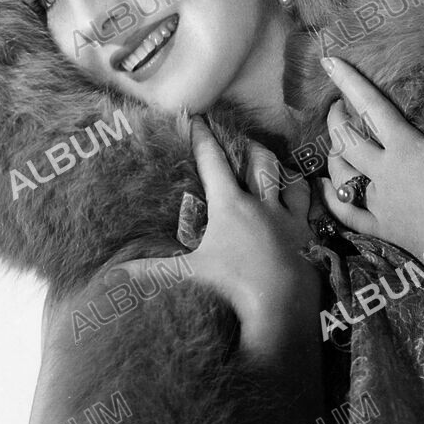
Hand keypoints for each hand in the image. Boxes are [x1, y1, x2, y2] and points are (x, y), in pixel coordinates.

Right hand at [114, 117, 321, 363]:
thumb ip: (152, 271)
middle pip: (258, 162)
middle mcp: (261, 203)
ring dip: (281, 170)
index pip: (212, 162)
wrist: (282, 306)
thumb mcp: (190, 274)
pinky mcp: (308, 235)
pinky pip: (310, 207)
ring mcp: (288, 218)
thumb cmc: (233, 286)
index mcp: (230, 205)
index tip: (195, 117)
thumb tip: (113, 272)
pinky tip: (304, 199)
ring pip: (288, 180)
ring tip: (275, 168)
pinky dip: (306, 197)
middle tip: (241, 140)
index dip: (202, 137)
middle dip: (248, 146)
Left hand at [318, 56, 423, 304]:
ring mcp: (378, 202)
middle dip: (336, 119)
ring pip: (341, 173)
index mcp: (404, 149)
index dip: (349, 82)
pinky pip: (347, 212)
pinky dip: (332, 197)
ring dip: (332, 153)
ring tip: (332, 139)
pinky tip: (323, 186)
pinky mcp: (381, 227)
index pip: (371, 107)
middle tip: (336, 106)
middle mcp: (383, 172)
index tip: (328, 61)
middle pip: (346, 139)